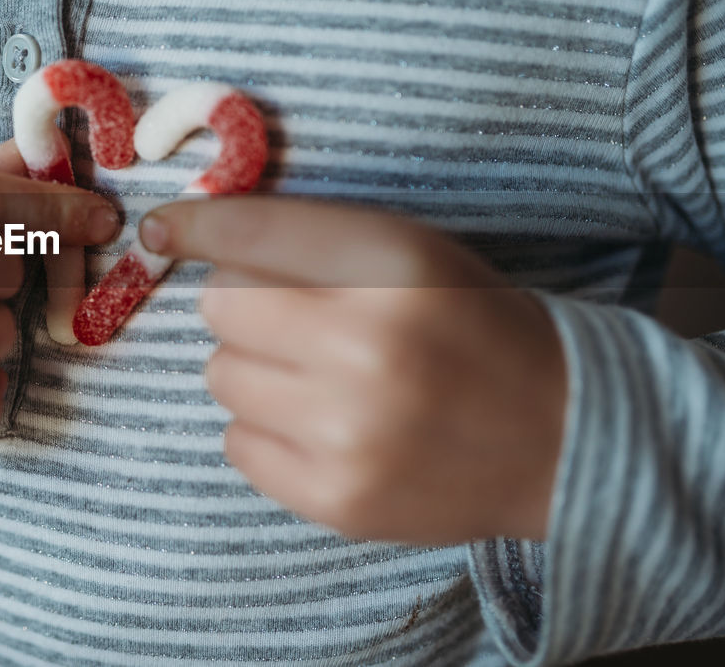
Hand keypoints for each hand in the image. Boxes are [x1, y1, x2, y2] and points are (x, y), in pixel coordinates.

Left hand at [140, 197, 567, 543]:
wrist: (560, 437)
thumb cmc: (472, 326)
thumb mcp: (408, 251)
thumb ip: (305, 237)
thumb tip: (177, 231)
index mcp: (391, 268)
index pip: (250, 233)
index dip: (196, 226)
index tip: (164, 228)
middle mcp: (366, 347)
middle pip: (220, 307)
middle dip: (247, 305)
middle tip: (298, 319)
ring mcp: (347, 432)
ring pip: (221, 376)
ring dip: (255, 370)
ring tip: (319, 376)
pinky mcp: (335, 498)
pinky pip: (236, 444)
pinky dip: (265, 430)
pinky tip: (323, 426)